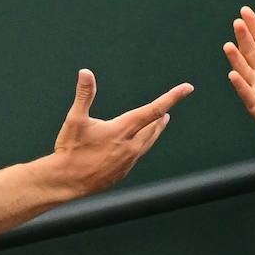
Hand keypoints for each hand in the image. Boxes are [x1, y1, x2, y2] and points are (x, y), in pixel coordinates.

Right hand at [52, 70, 193, 195]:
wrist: (67, 182)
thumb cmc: (70, 150)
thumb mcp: (75, 119)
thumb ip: (84, 95)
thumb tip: (86, 72)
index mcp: (123, 129)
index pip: (154, 109)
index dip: (172, 97)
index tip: (187, 88)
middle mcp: (131, 146)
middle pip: (154, 126)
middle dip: (161, 114)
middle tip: (168, 107)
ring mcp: (129, 160)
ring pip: (148, 141)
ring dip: (155, 130)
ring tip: (161, 122)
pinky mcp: (123, 171)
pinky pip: (138, 154)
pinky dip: (142, 144)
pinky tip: (137, 145)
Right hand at [223, 6, 254, 134]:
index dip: (254, 27)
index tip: (244, 11)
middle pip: (250, 51)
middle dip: (243, 37)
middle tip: (237, 23)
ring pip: (244, 70)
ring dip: (236, 58)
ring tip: (228, 46)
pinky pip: (246, 93)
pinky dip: (239, 84)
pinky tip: (233, 74)